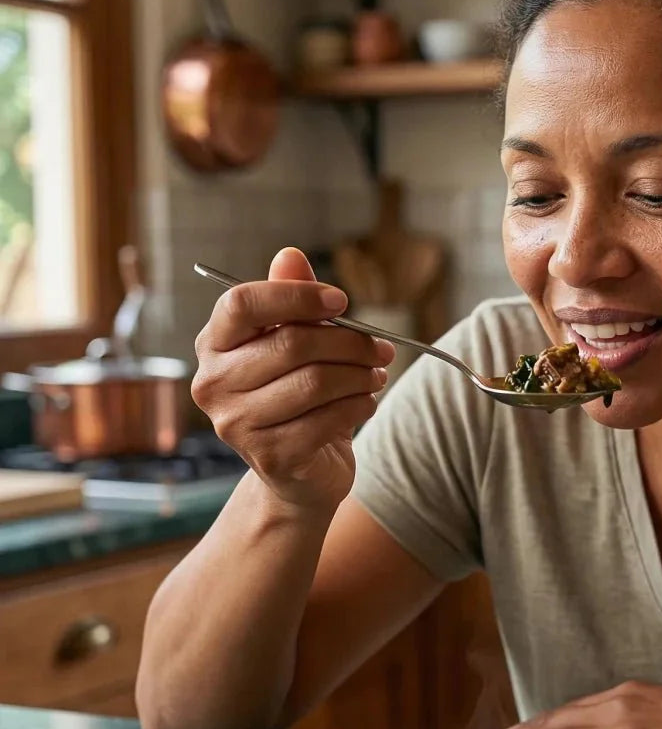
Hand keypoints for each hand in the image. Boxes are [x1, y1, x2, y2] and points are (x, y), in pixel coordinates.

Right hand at [192, 248, 394, 513]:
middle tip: (381, 348)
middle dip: (349, 342)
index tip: (341, 302)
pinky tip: (366, 402)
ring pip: (315, 382)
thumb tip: (290, 255)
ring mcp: (236, 424)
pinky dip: (359, 405)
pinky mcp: (270, 456)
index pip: (243, 304)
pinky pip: (328, 418)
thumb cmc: (297, 397)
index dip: (297, 296)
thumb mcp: (295, 344)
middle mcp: (214, 384)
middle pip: (291, 343)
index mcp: (214, 345)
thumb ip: (290, 300)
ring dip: (359, 375)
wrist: (300, 473)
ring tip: (376, 374)